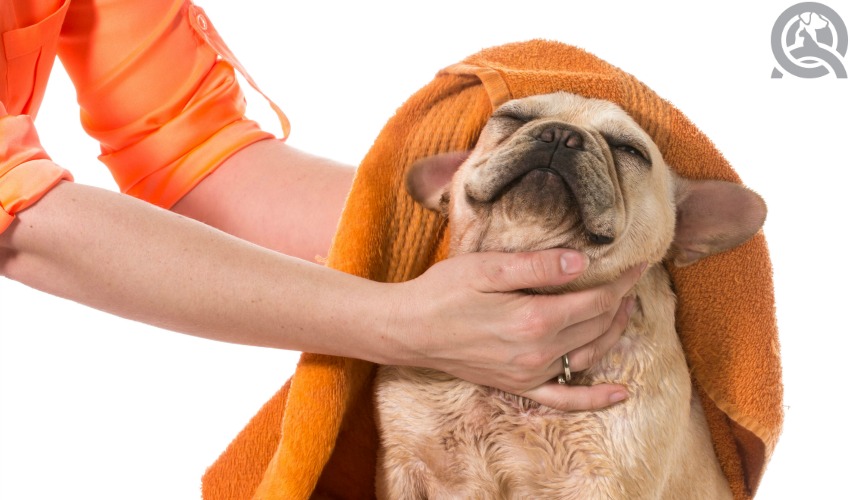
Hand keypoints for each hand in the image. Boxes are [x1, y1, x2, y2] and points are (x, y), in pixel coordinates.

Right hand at [387, 249, 641, 410]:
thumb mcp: (487, 268)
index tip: (639, 264)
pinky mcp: (518, 385)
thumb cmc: (443, 291)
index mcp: (534, 319)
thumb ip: (537, 266)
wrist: (408, 330)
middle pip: (597, 326)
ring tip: (626, 309)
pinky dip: (595, 399)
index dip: (622, 282)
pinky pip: (565, 399)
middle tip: (630, 280)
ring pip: (589, 355)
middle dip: (621, 302)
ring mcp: (529, 374)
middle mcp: (538, 352)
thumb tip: (582, 262)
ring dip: (614, 332)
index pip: (595, 300)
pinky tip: (620, 394)